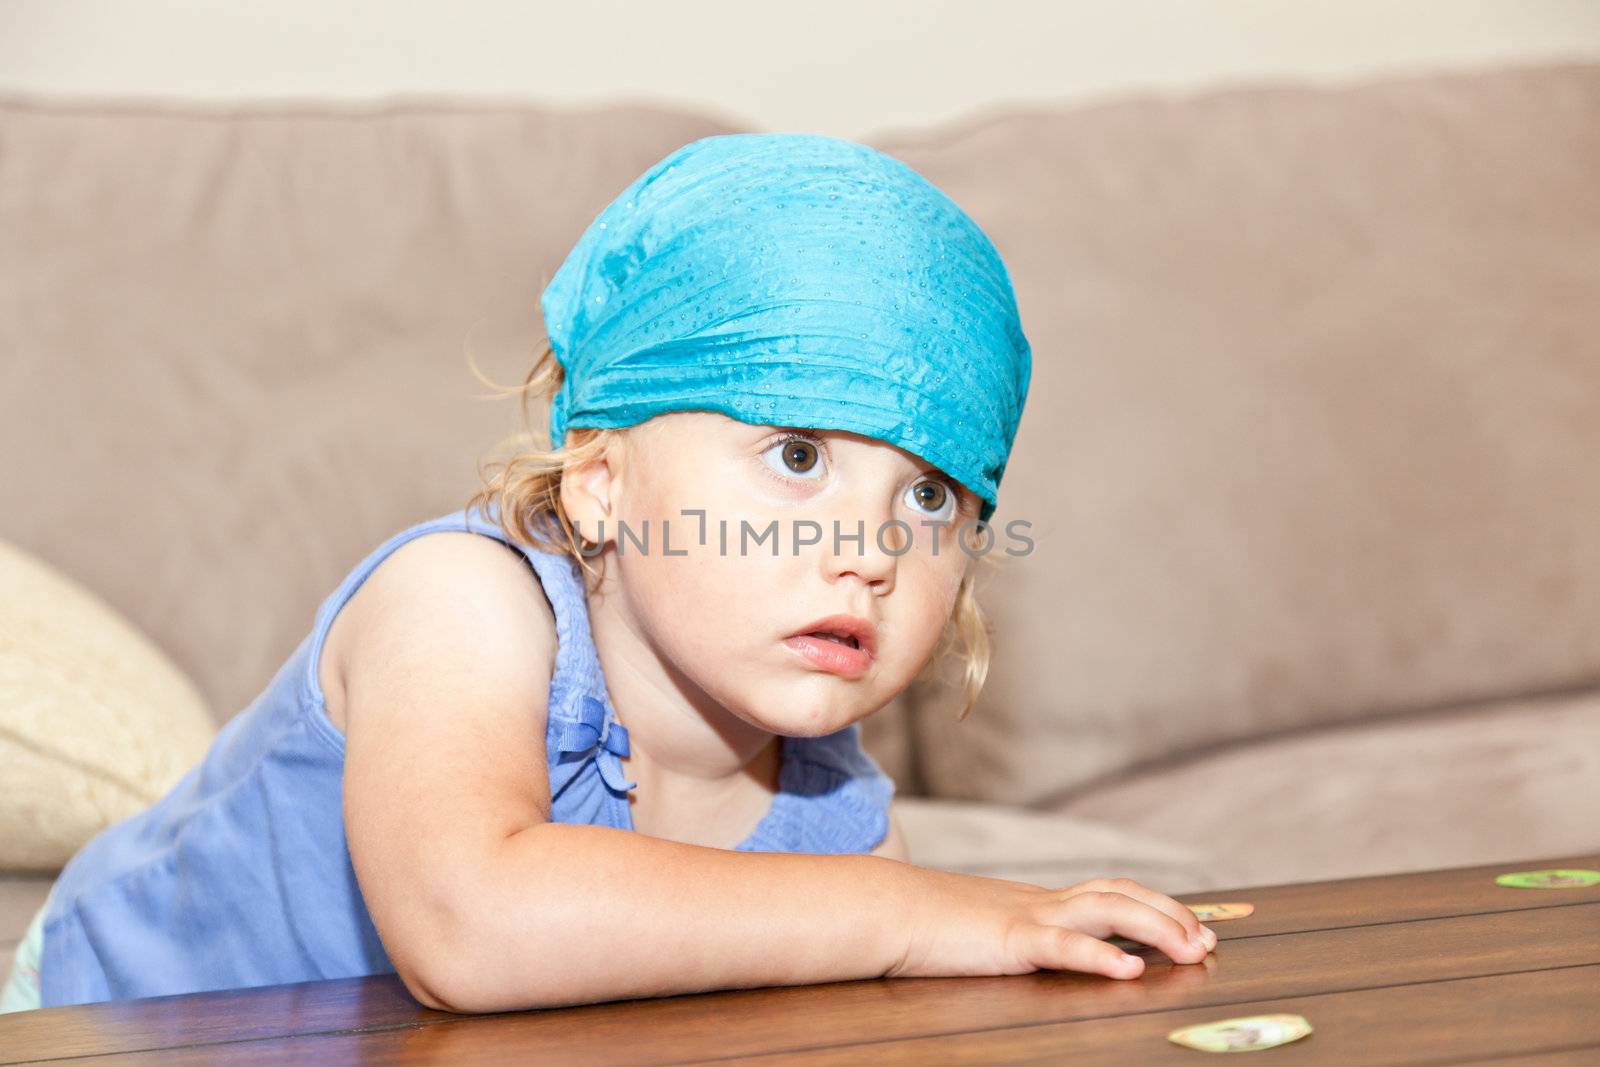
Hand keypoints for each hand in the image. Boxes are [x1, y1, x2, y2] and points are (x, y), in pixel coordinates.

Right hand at [886, 868, 1216, 979]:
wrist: (885, 908)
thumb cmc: (925, 924)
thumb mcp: (983, 928)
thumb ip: (1017, 934)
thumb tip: (1048, 949)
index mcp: (1039, 901)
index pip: (1112, 892)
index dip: (1158, 905)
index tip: (1195, 927)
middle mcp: (1043, 901)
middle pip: (1122, 893)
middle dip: (1172, 915)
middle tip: (1208, 942)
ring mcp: (1029, 916)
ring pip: (1108, 909)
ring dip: (1157, 928)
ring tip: (1190, 951)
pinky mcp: (1011, 939)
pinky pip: (1063, 945)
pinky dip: (1100, 955)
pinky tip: (1128, 970)